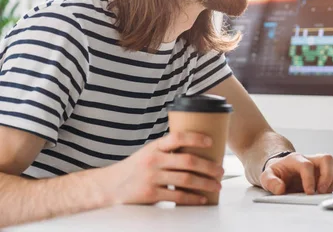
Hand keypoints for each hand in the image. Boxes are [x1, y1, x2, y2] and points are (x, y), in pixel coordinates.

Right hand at [100, 132, 223, 205]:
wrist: (109, 186)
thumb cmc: (134, 168)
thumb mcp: (149, 153)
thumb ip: (167, 151)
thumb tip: (197, 151)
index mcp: (155, 146)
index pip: (177, 137)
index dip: (196, 138)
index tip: (211, 141)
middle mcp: (154, 160)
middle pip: (188, 161)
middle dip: (209, 166)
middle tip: (221, 170)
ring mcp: (152, 177)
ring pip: (186, 180)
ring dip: (205, 183)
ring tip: (217, 185)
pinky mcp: (151, 194)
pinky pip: (177, 196)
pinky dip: (193, 198)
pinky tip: (202, 198)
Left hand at [260, 153, 332, 194]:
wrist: (282, 170)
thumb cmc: (277, 173)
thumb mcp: (267, 177)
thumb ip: (270, 182)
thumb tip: (280, 188)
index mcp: (296, 159)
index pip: (307, 165)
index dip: (309, 179)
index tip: (309, 192)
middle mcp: (311, 159)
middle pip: (327, 158)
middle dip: (327, 176)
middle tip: (321, 190)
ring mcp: (321, 165)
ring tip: (329, 191)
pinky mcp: (328, 171)